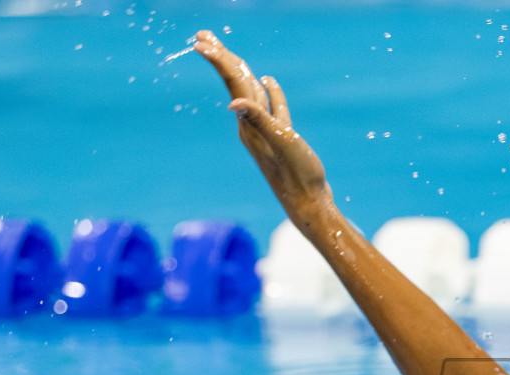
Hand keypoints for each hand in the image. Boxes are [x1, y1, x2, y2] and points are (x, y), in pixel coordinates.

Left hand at [194, 31, 332, 228]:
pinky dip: (269, 92)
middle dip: (220, 58)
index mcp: (250, 124)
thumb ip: (260, 121)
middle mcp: (252, 127)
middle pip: (234, 83)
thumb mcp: (282, 143)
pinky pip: (271, 107)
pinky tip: (268, 81)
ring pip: (250, 92)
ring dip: (239, 70)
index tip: (200, 41)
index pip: (232, 84)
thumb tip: (233, 102)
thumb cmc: (298, 176)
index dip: (218, 60)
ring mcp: (266, 132)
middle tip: (201, 35)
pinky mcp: (281, 138)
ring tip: (227, 52)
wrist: (309, 205)